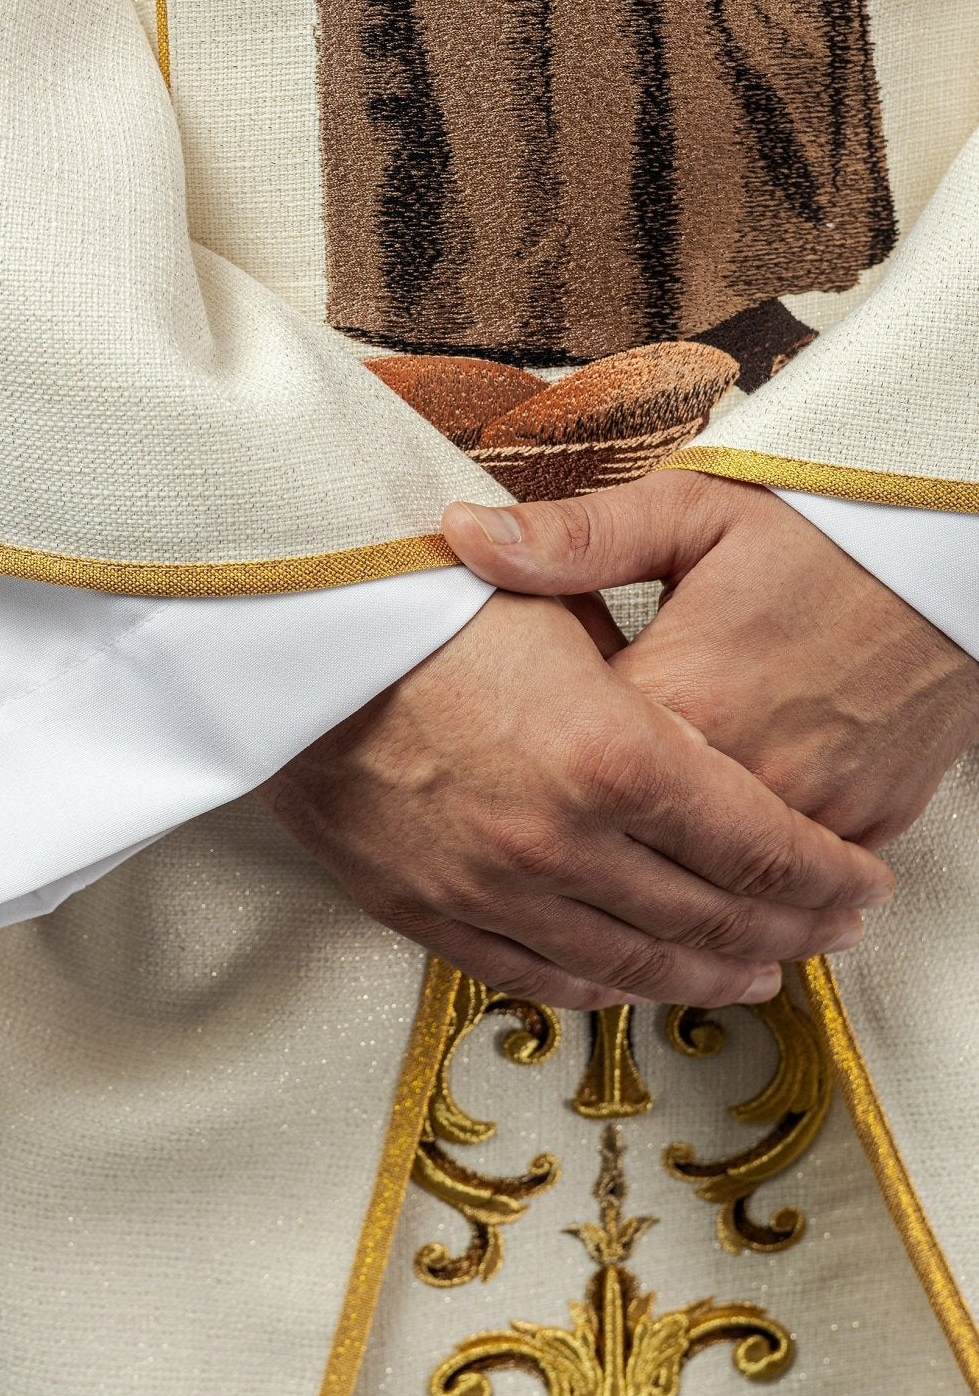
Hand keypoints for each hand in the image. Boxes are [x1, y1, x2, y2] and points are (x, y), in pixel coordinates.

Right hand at [258, 589, 891, 1011]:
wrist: (285, 632)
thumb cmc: (424, 597)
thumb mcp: (556, 597)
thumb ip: (641, 665)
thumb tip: (697, 718)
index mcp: (612, 755)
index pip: (758, 847)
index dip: (826, 876)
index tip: (862, 883)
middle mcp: (561, 841)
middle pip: (709, 918)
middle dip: (788, 931)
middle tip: (828, 932)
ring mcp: (490, 887)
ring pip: (632, 965)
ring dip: (707, 975)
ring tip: (754, 972)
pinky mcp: (425, 908)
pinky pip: (534, 975)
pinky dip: (601, 989)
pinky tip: (633, 987)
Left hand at [442, 473, 978, 846]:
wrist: (950, 550)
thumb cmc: (819, 524)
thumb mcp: (688, 510)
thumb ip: (573, 537)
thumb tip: (464, 534)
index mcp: (683, 696)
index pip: (571, 770)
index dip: (529, 765)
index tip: (499, 753)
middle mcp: (748, 770)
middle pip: (635, 850)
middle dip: (582, 841)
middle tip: (533, 828)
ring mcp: (814, 808)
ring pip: (713, 885)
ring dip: (664, 883)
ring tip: (612, 868)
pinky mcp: (867, 823)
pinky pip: (789, 885)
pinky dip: (747, 885)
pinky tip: (707, 877)